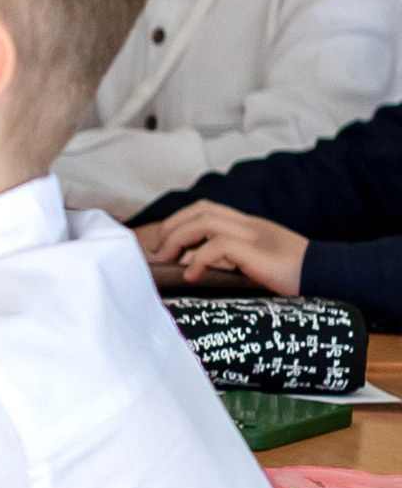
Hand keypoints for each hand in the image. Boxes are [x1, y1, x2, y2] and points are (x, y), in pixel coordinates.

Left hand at [136, 203, 307, 294]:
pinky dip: (199, 259)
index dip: (180, 220)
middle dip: (172, 227)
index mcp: (250, 225)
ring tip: (167, 261)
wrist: (329, 278)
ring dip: (178, 239)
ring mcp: (255, 235)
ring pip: (205, 221)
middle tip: (158, 252)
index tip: (164, 243)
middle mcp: (250, 224)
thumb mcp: (259, 263)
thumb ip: (234, 260)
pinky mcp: (258, 252)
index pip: (207, 208)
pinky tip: (192, 276)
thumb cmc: (294, 278)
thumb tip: (199, 271)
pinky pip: (219, 246)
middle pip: (201, 209)